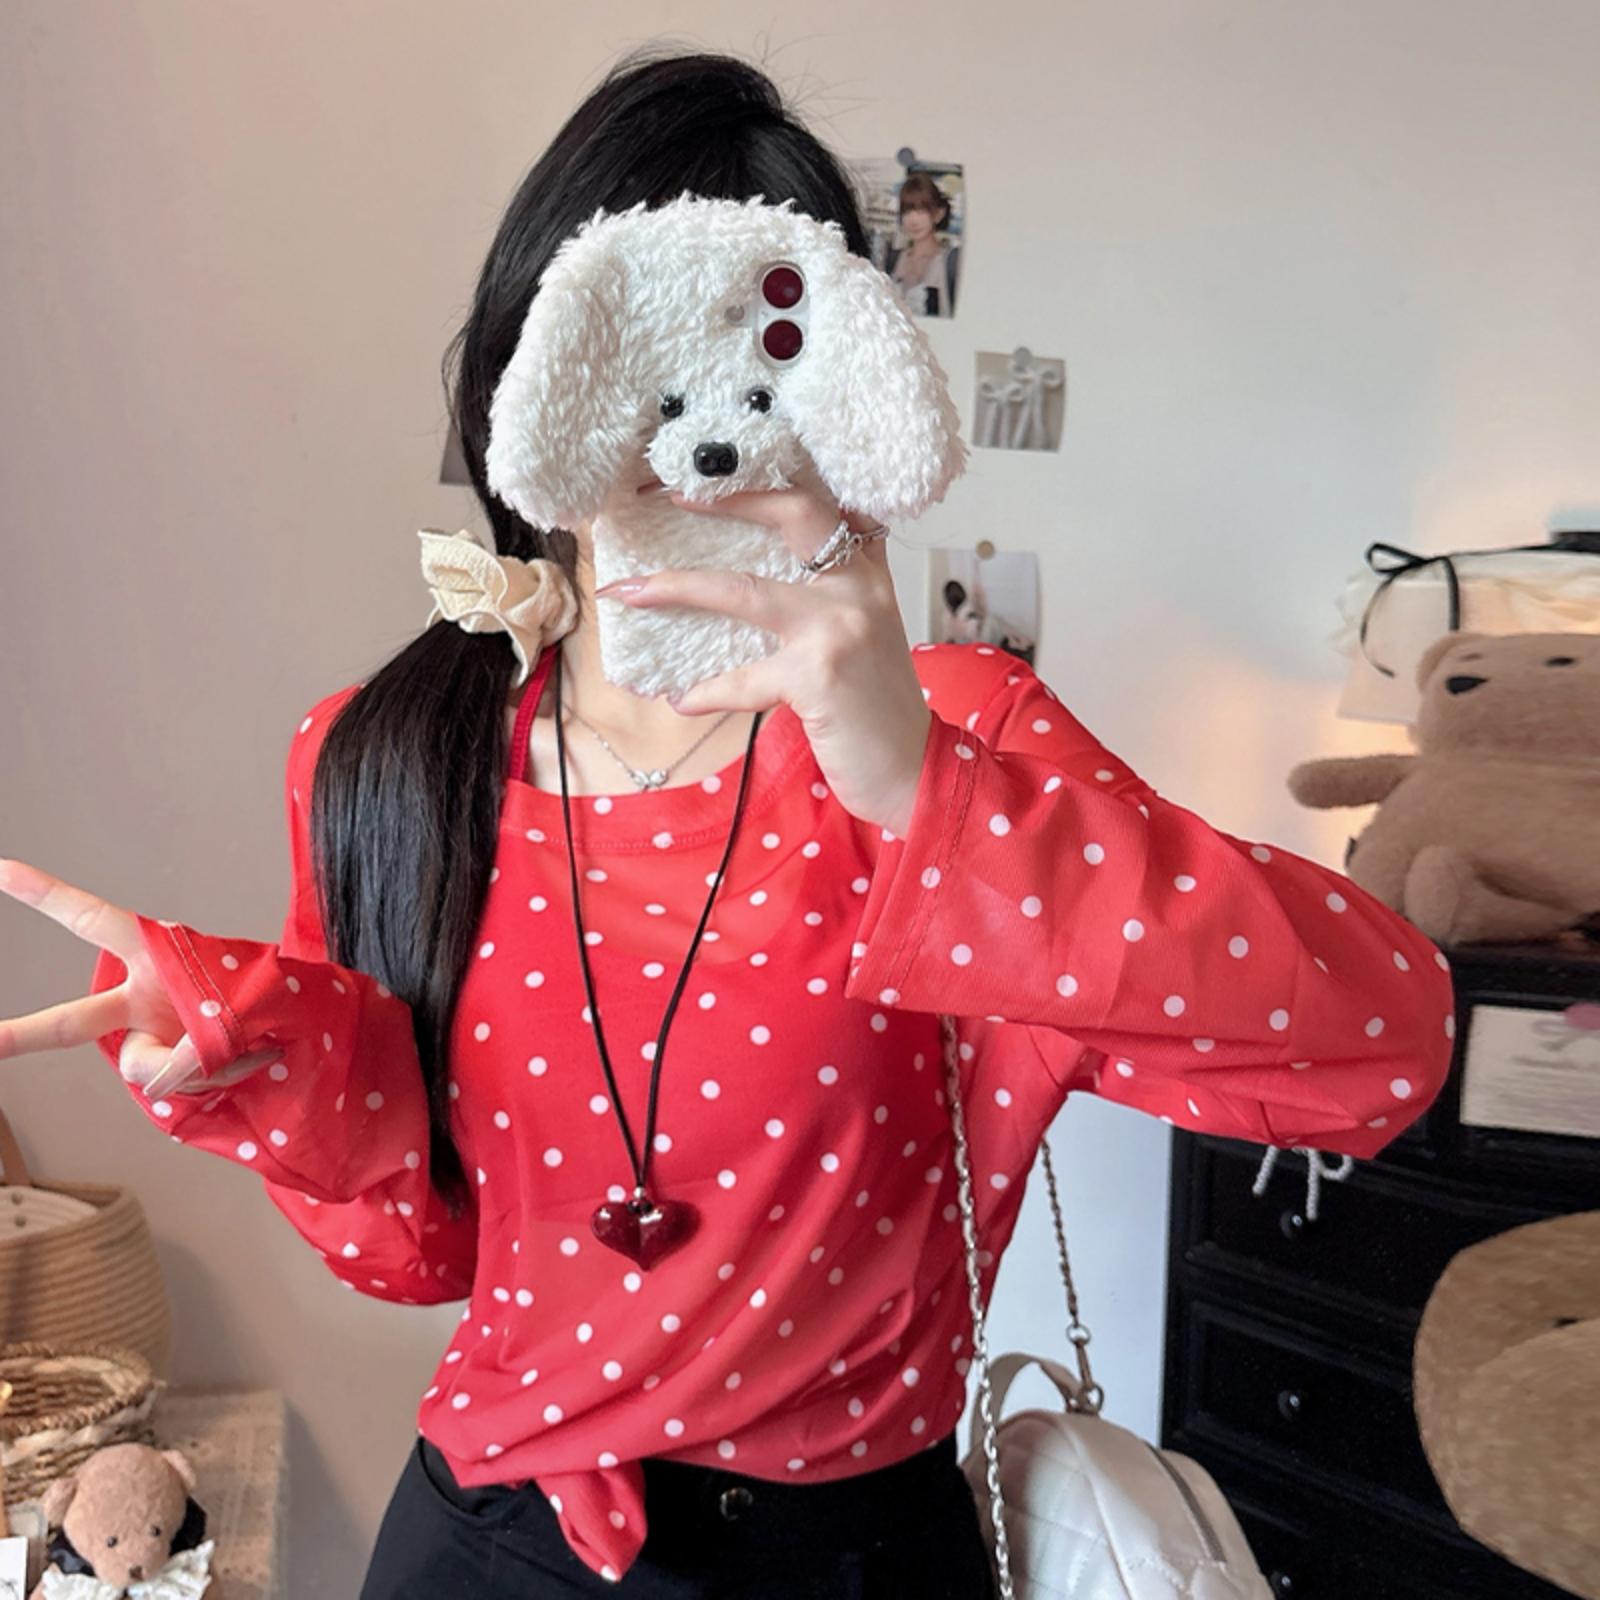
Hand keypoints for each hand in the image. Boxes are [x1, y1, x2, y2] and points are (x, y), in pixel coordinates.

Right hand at [0, 858, 276, 1096]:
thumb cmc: (261, 988)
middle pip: (73, 1023)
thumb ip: (194, 1039)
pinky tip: (257, 1053)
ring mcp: (152, 1037)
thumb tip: (155, 1078)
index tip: (1, 870)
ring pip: (148, 1066)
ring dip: (205, 1058)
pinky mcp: (171, 1070)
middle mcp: (139, 999)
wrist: (296, 1020)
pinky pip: (183, 1081)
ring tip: (251, 1038)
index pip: (92, 920)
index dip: (46, 896)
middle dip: (21, 1036)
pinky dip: (225, 1071)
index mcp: (151, 953)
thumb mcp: (239, 994)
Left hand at [600, 484, 932, 834]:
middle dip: (726, 500)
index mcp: (869, 573)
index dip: (769, 484)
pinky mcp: (818, 675)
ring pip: (741, 591)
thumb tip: (745, 590)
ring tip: (630, 592)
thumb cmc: (877, 710)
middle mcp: (860, 587)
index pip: (826, 504)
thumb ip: (828, 602)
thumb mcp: (866, 637)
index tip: (715, 476)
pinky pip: (741, 678)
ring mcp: (840, 627)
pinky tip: (682, 699)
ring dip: (676, 588)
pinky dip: (704, 691)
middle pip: (793, 513)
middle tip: (672, 496)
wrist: (915, 770)